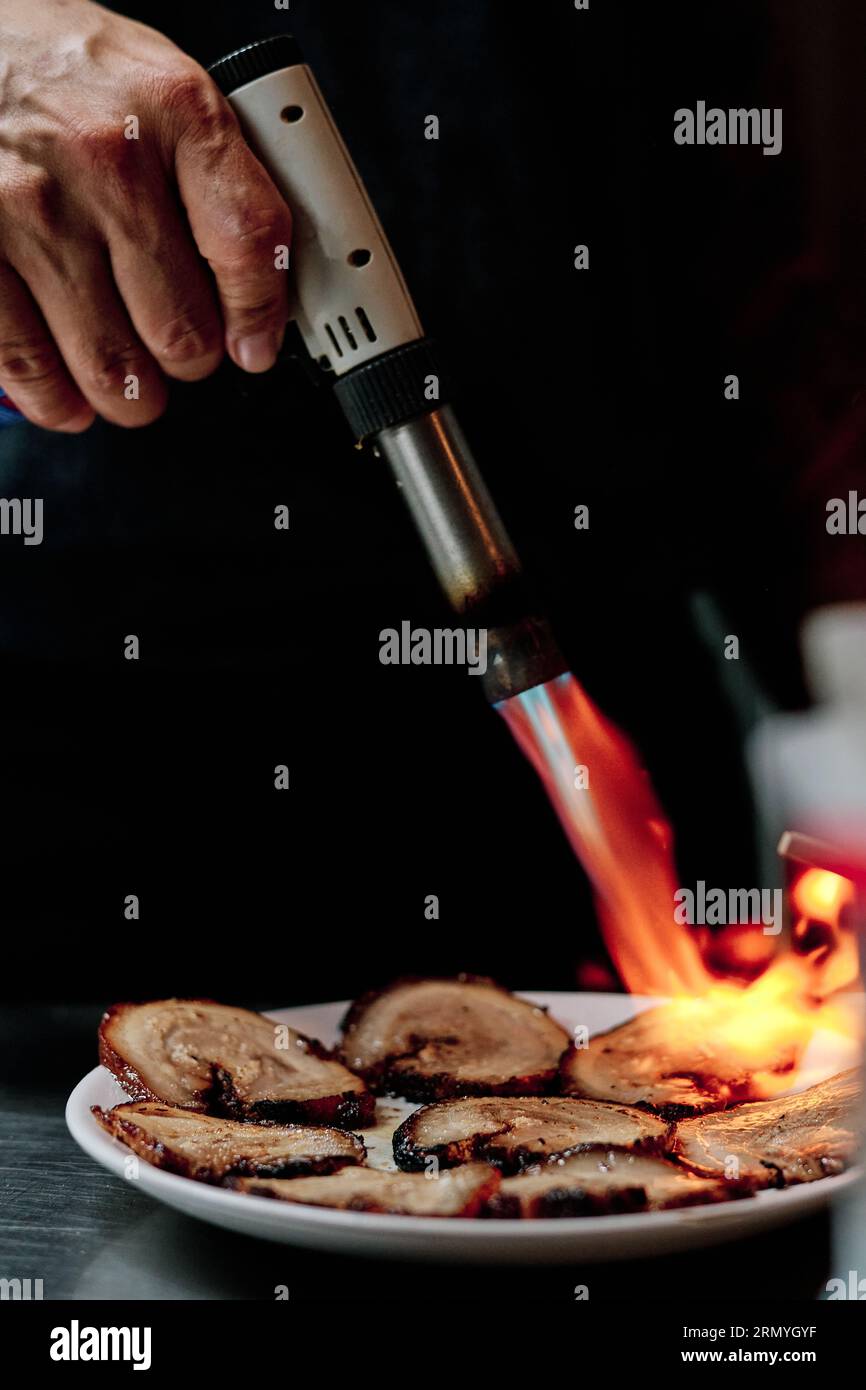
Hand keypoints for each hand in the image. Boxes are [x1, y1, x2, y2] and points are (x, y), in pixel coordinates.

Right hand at [0, 0, 292, 430]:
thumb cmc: (58, 67)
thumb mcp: (154, 82)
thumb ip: (211, 171)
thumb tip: (259, 274)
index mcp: (172, 109)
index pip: (247, 239)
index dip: (260, 313)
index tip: (256, 345)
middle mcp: (104, 157)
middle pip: (183, 326)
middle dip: (190, 359)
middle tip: (181, 352)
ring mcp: (31, 207)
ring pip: (114, 363)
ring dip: (132, 395)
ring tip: (133, 387)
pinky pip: (28, 361)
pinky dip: (56, 400)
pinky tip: (69, 397)